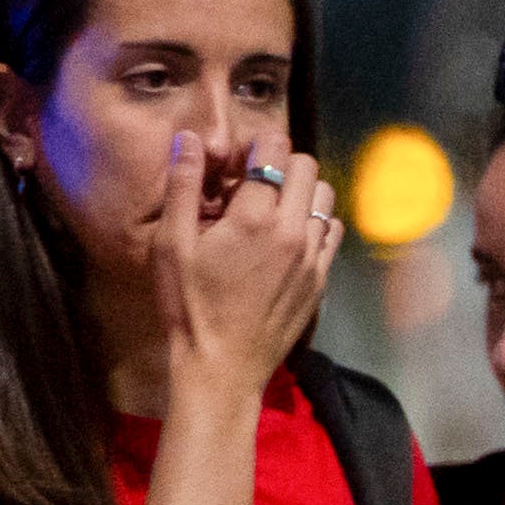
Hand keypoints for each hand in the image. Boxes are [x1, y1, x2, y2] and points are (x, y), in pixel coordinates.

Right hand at [145, 130, 339, 409]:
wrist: (223, 364)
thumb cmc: (190, 304)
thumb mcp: (172, 243)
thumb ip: (183, 186)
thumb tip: (189, 139)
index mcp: (255, 217)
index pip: (275, 151)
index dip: (257, 145)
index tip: (238, 159)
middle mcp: (294, 231)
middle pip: (308, 168)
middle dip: (283, 163)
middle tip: (254, 180)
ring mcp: (314, 256)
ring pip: (326, 197)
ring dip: (302, 191)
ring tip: (272, 206)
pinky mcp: (322, 277)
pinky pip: (333, 231)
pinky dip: (316, 221)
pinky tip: (289, 233)